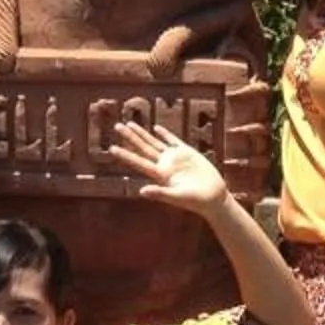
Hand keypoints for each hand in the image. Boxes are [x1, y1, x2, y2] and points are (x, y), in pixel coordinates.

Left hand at [107, 119, 227, 212]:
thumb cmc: (195, 200)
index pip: (139, 162)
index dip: (125, 155)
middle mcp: (164, 164)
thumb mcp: (177, 197)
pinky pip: (173, 140)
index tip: (112, 148)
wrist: (213, 197)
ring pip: (155, 142)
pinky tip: (156, 128)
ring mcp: (175, 158)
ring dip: (142, 133)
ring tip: (129, 124)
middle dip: (130, 137)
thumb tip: (141, 192)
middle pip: (143, 148)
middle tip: (117, 126)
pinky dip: (164, 134)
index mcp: (160, 175)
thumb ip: (160, 193)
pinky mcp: (187, 153)